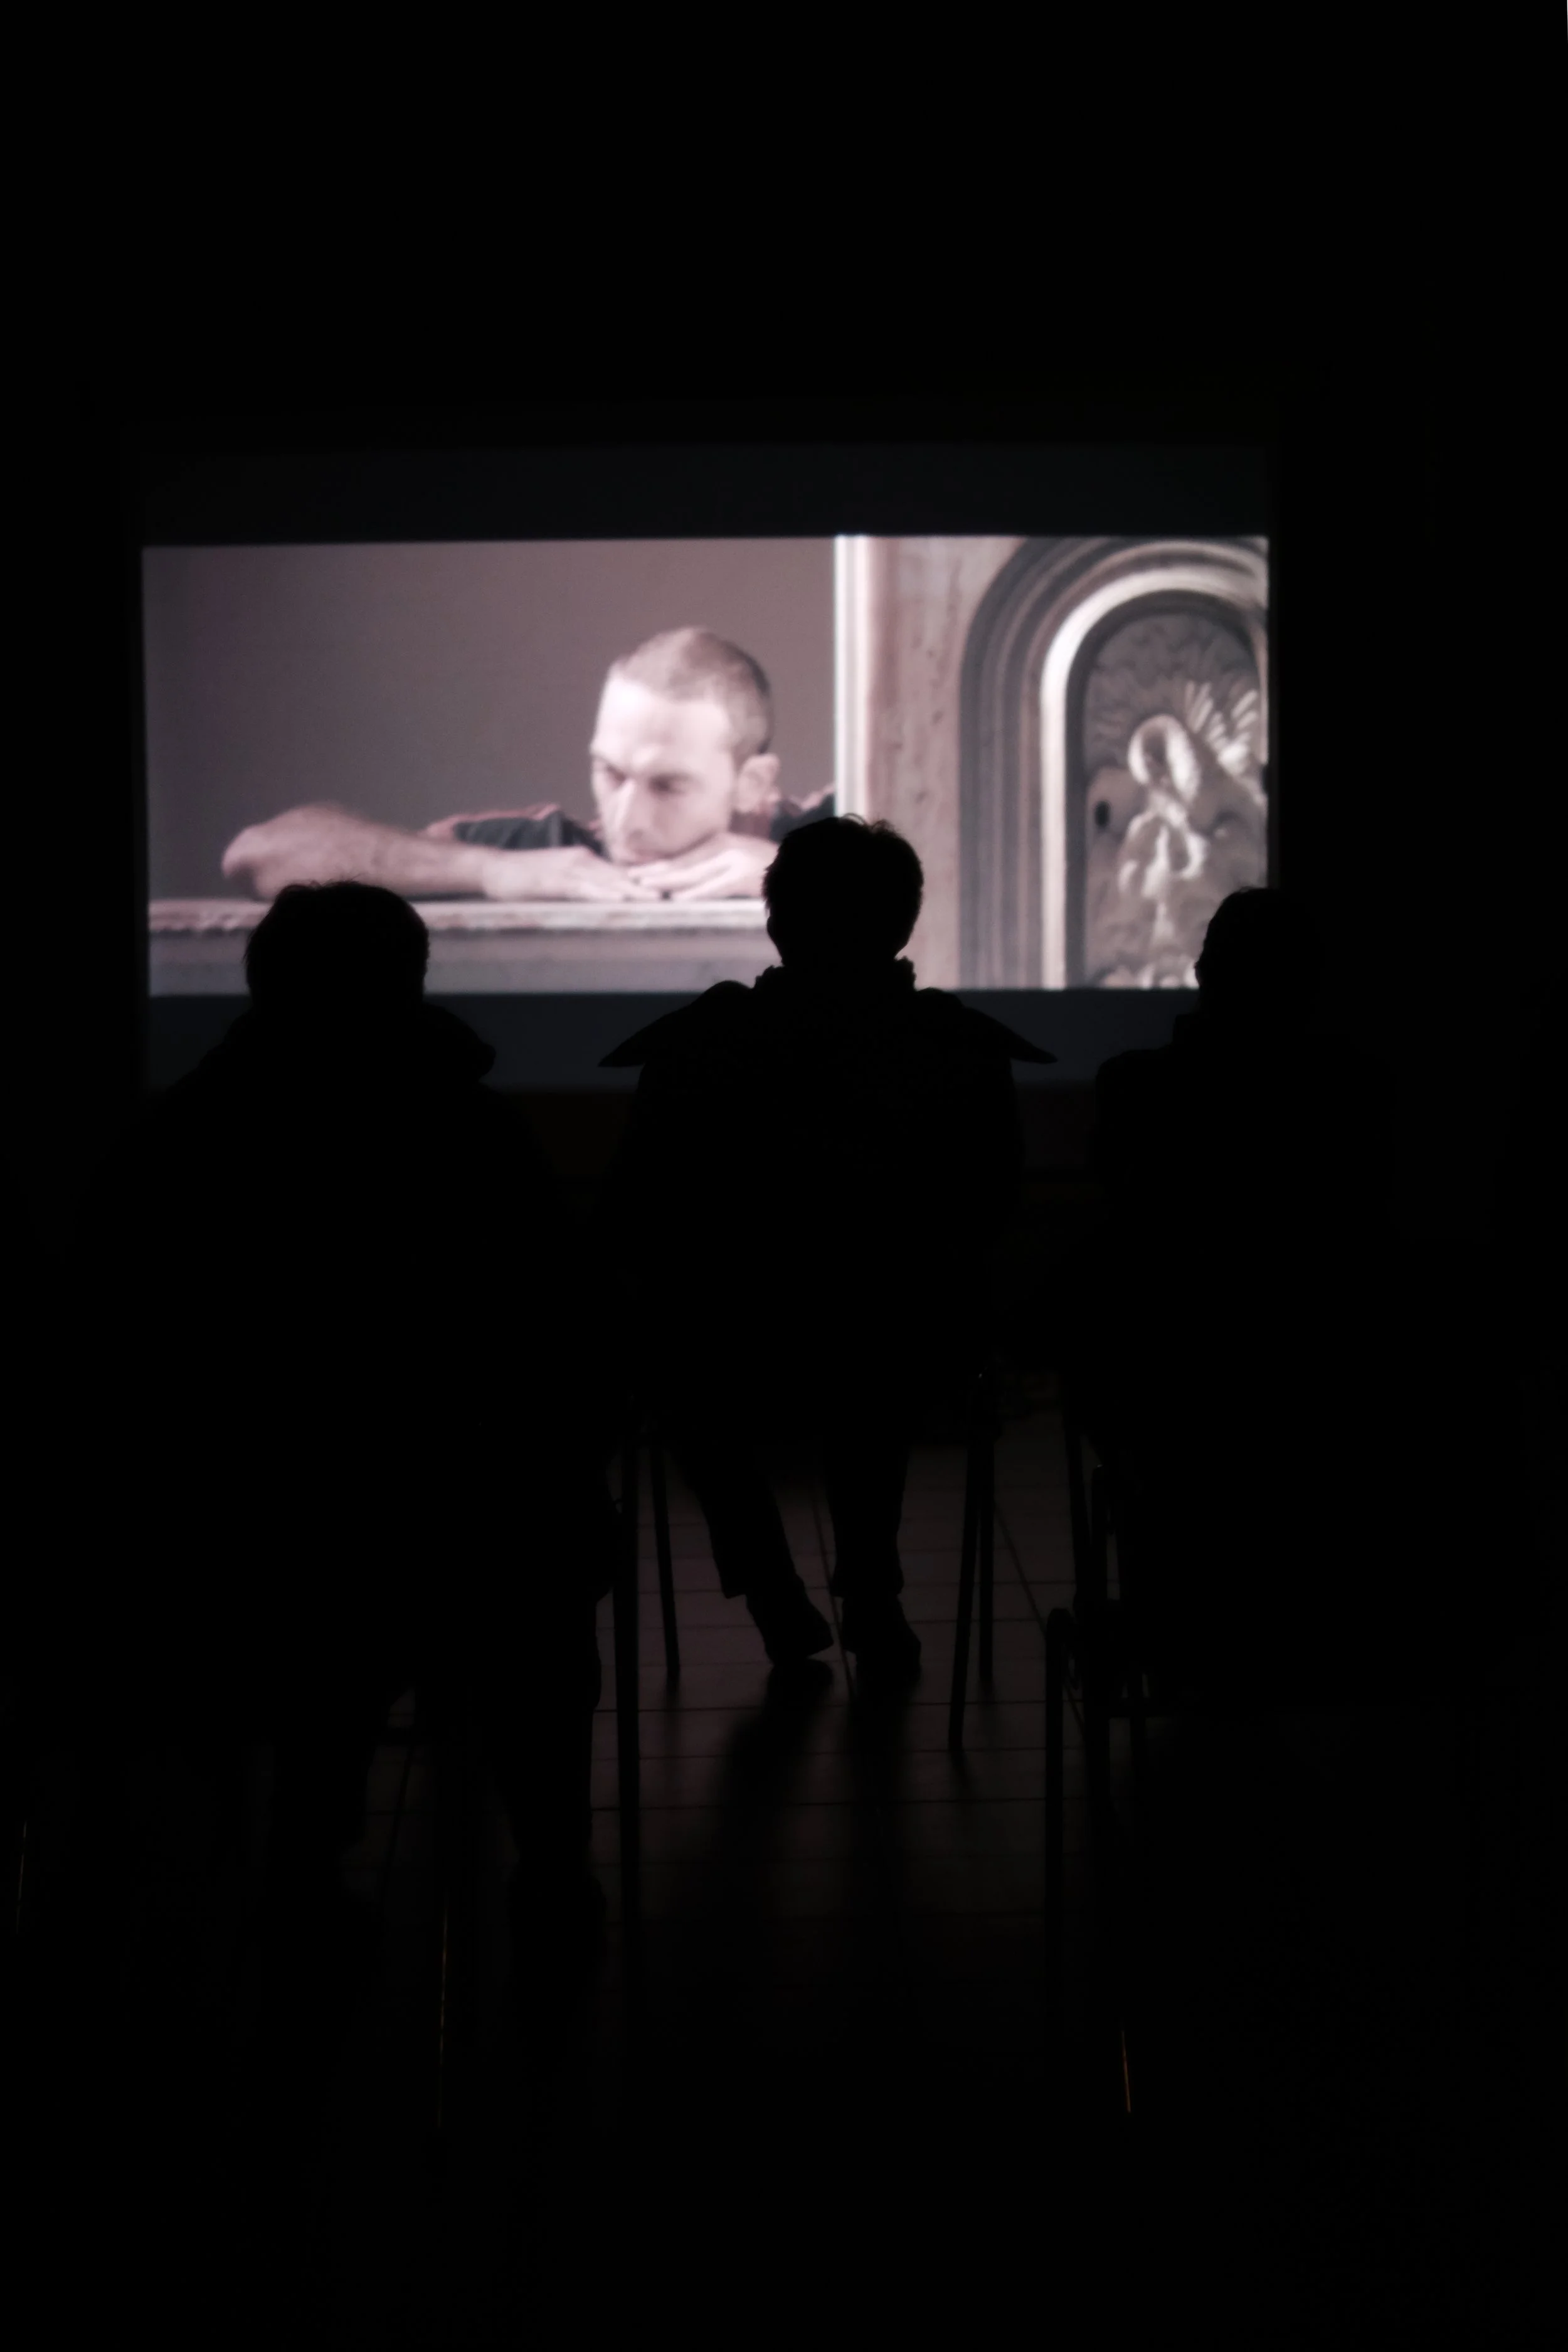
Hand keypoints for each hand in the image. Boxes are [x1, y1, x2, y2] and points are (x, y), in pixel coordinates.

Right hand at [481, 847, 659, 901]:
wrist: (494, 868)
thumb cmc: (527, 875)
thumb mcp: (561, 877)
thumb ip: (584, 881)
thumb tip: (607, 891)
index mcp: (585, 860)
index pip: (621, 872)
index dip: (646, 882)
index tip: (670, 889)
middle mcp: (582, 861)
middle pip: (620, 876)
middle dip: (647, 886)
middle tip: (675, 895)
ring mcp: (569, 870)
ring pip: (606, 882)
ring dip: (631, 891)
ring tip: (655, 900)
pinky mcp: (555, 881)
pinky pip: (583, 889)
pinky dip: (601, 895)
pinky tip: (616, 900)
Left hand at [626, 834, 774, 899]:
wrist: (793, 867)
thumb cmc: (768, 867)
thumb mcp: (739, 859)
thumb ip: (716, 863)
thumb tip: (690, 876)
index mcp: (721, 842)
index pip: (684, 856)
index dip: (660, 864)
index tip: (639, 870)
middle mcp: (725, 848)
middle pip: (684, 862)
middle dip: (657, 871)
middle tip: (631, 877)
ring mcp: (735, 861)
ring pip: (694, 873)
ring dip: (668, 881)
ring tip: (647, 887)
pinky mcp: (744, 876)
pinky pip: (715, 887)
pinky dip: (696, 893)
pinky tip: (679, 898)